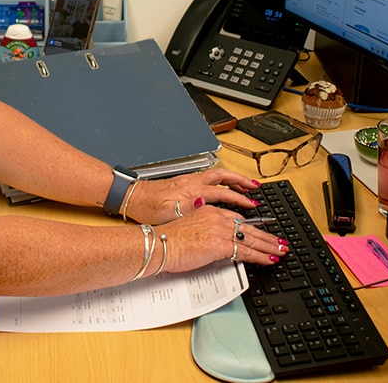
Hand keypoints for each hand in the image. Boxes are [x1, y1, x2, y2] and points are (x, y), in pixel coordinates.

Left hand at [124, 167, 259, 224]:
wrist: (132, 198)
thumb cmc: (148, 208)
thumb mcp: (169, 213)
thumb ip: (188, 208)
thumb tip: (203, 203)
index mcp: (192, 190)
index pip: (222, 192)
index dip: (240, 199)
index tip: (252, 204)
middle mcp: (192, 182)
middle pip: (223, 177)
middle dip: (241, 181)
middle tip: (255, 188)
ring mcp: (188, 180)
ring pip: (216, 175)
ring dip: (232, 179)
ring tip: (244, 186)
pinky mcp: (183, 182)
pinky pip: (208, 178)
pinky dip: (219, 181)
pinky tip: (221, 187)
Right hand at [151, 204, 288, 273]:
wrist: (160, 244)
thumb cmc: (168, 240)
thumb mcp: (190, 229)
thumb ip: (205, 231)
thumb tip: (214, 242)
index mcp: (209, 211)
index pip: (237, 219)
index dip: (251, 227)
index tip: (260, 232)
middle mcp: (217, 217)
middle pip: (248, 228)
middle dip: (267, 237)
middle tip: (280, 242)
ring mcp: (220, 230)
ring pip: (251, 238)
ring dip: (269, 246)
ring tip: (281, 250)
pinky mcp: (220, 244)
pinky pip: (246, 251)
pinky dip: (260, 256)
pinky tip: (269, 259)